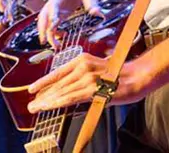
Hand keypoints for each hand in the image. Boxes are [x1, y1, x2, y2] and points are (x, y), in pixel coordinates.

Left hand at [26, 53, 147, 112]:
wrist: (136, 75)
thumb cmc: (119, 73)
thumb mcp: (96, 69)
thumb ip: (82, 77)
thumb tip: (67, 90)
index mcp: (81, 60)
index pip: (57, 72)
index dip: (43, 82)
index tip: (32, 89)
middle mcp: (82, 67)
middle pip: (58, 83)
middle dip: (43, 95)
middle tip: (31, 105)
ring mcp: (87, 77)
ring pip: (62, 91)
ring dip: (48, 101)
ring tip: (37, 108)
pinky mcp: (92, 89)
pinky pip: (72, 97)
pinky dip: (59, 102)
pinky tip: (51, 106)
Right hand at [37, 0, 101, 47]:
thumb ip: (92, 1)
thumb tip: (96, 14)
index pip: (53, 4)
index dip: (52, 14)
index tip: (54, 24)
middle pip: (44, 14)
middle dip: (43, 28)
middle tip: (45, 41)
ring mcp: (57, 4)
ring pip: (47, 20)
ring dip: (48, 31)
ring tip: (54, 45)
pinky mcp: (61, 9)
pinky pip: (54, 21)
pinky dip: (55, 29)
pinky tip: (62, 36)